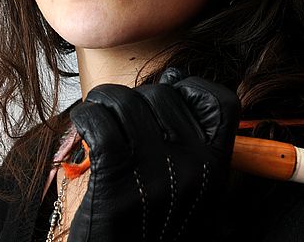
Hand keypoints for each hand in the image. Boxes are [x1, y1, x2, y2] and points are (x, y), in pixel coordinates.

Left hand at [68, 68, 240, 240]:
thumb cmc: (153, 234)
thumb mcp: (191, 192)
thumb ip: (189, 140)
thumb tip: (175, 78)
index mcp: (215, 169)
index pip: (218, 101)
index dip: (190, 88)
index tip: (168, 95)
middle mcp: (191, 168)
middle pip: (163, 95)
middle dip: (135, 97)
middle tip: (118, 116)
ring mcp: (155, 175)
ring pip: (127, 102)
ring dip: (105, 102)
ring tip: (97, 117)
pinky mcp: (116, 183)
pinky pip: (101, 124)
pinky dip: (87, 118)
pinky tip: (84, 126)